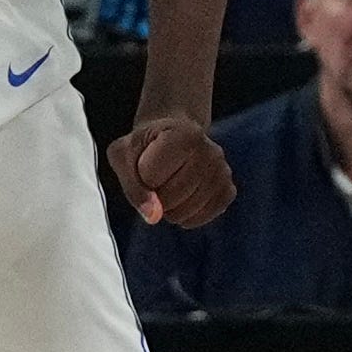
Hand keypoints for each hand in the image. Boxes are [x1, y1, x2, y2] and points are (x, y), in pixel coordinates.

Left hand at [108, 110, 234, 228]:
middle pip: (171, 196)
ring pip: (186, 211)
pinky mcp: (228, 190)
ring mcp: (223, 171)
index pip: (150, 176)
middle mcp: (211, 150)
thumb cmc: (143, 146)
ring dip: (169, 210)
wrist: (171, 136)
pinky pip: (203, 217)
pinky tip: (182, 201)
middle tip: (156, 180)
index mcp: (185, 134)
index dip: (140, 177)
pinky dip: (187, 217)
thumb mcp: (123, 156)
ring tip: (168, 189)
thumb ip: (132, 186)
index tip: (145, 161)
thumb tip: (154, 217)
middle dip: (155, 196)